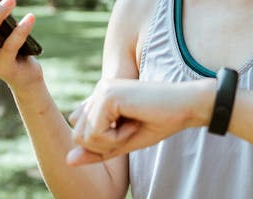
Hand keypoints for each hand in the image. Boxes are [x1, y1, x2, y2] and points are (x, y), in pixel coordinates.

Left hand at [66, 78, 214, 165]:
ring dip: (111, 142)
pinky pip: (96, 133)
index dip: (103, 143)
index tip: (129, 130)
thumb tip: (67, 161)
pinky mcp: (107, 96)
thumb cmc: (160, 122)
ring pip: (84, 137)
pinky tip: (135, 124)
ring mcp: (102, 91)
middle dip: (104, 144)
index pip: (80, 132)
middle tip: (131, 130)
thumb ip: (96, 151)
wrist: (185, 107)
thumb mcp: (124, 143)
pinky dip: (116, 138)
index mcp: (101, 97)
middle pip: (77, 136)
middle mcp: (98, 90)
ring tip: (134, 126)